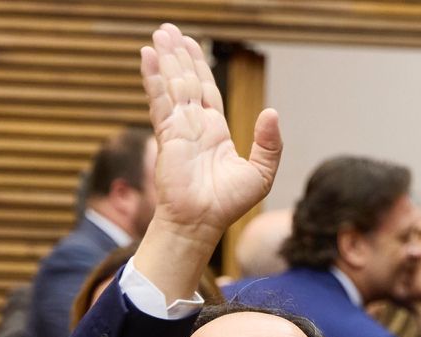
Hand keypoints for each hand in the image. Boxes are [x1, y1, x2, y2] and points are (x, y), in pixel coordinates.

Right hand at [140, 25, 280, 243]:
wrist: (201, 223)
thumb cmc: (227, 205)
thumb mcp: (260, 174)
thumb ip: (269, 144)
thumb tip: (272, 112)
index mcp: (214, 131)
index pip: (206, 90)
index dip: (198, 66)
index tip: (190, 44)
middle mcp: (195, 125)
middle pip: (186, 80)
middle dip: (178, 55)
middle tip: (168, 30)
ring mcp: (179, 128)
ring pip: (173, 85)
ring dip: (166, 59)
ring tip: (159, 34)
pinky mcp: (168, 135)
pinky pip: (160, 100)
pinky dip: (153, 78)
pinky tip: (148, 56)